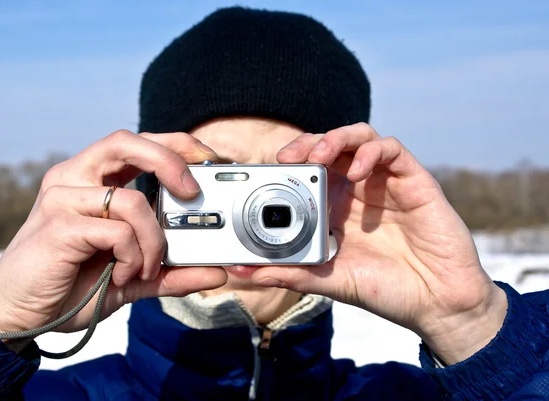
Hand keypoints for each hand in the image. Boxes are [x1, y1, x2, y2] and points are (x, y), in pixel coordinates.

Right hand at [0, 130, 227, 349]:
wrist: (24, 316)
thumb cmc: (73, 287)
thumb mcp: (134, 276)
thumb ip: (172, 271)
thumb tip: (217, 273)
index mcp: (91, 181)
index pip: (136, 144)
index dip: (174, 144)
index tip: (208, 158)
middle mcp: (73, 179)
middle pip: (126, 142)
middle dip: (169, 159)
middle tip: (192, 191)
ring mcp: (62, 199)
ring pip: (131, 201)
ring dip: (152, 241)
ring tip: (144, 268)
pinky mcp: (58, 225)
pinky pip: (117, 230)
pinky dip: (132, 256)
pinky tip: (120, 274)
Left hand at [251, 124, 506, 363]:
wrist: (435, 304)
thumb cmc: (384, 290)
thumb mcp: (328, 280)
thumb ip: (288, 272)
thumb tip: (241, 272)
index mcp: (336, 207)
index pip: (308, 170)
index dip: (288, 163)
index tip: (264, 172)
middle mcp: (357, 189)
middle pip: (329, 146)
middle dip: (305, 144)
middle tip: (286, 158)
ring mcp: (384, 182)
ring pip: (358, 137)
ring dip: (335, 139)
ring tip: (317, 157)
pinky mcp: (414, 180)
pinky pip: (392, 149)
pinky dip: (370, 152)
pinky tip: (356, 173)